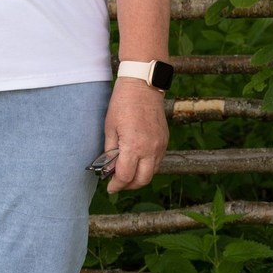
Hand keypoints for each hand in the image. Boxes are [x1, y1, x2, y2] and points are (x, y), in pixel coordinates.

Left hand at [102, 79, 167, 194]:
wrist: (143, 85)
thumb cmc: (122, 104)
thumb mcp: (110, 128)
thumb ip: (110, 151)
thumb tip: (108, 168)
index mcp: (134, 146)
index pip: (126, 176)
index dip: (117, 185)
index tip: (110, 187)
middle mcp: (150, 149)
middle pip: (143, 180)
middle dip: (129, 185)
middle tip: (118, 184)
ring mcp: (160, 145)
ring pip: (152, 172)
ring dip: (140, 177)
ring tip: (127, 174)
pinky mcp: (165, 140)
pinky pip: (158, 161)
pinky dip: (148, 166)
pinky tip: (137, 162)